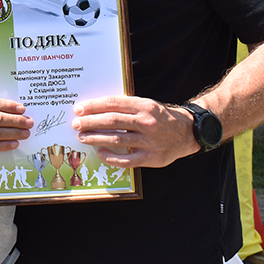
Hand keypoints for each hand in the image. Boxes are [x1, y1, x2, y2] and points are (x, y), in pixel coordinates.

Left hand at [71, 96, 197, 167]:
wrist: (188, 132)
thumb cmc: (160, 117)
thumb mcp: (147, 105)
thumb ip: (126, 107)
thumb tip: (96, 108)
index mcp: (144, 106)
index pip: (113, 104)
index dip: (94, 106)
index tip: (79, 109)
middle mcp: (147, 122)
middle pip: (112, 121)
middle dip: (90, 122)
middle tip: (76, 124)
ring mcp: (149, 141)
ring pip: (116, 139)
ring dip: (95, 138)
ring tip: (82, 136)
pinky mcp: (151, 158)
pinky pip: (126, 160)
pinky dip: (110, 157)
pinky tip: (100, 152)